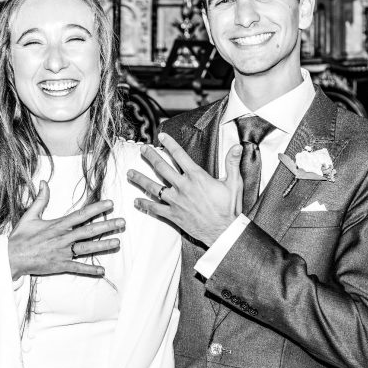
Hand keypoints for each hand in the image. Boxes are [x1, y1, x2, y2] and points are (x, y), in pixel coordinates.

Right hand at [8, 181, 124, 279]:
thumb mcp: (30, 215)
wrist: (11, 258)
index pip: (81, 215)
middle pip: (89, 231)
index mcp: (57, 225)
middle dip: (107, 226)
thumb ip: (41, 199)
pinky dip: (90, 270)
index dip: (97, 208)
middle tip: (122, 222)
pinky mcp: (60, 265)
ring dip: (103, 245)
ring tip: (118, 242)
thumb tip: (43, 182)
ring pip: (87, 248)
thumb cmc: (20, 237)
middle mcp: (63, 238)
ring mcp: (63, 253)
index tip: (110, 203)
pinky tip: (102, 271)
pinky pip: (77, 267)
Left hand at [127, 133, 242, 246]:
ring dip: (140, 179)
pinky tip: (136, 201)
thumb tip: (238, 146)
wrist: (223, 231)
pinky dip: (145, 204)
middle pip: (162, 167)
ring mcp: (176, 201)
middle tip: (142, 149)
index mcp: (196, 176)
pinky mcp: (173, 215)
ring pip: (153, 187)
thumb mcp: (234, 183)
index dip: (169, 144)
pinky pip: (155, 209)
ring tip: (130, 172)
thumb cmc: (229, 208)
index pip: (180, 155)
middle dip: (150, 156)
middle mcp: (183, 186)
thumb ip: (232, 162)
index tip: (161, 136)